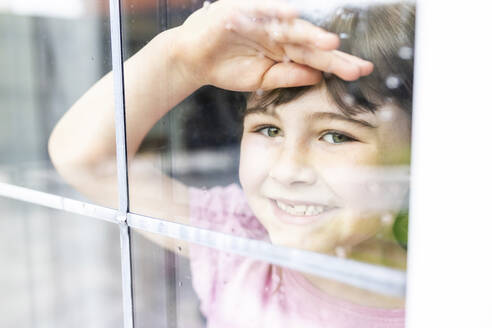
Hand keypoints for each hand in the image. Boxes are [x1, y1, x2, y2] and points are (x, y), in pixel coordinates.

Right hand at [173, 0, 372, 90]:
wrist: (193, 60)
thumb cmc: (227, 68)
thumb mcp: (262, 80)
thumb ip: (289, 76)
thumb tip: (318, 76)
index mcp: (285, 49)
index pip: (316, 57)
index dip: (338, 64)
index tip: (360, 72)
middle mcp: (278, 32)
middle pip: (310, 42)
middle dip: (334, 54)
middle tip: (358, 65)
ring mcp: (262, 21)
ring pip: (291, 26)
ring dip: (310, 33)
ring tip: (331, 43)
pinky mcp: (241, 11)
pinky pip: (261, 9)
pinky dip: (276, 10)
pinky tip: (293, 15)